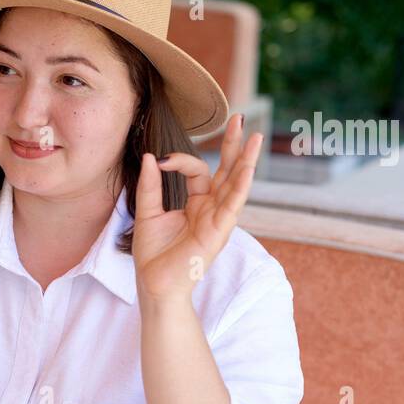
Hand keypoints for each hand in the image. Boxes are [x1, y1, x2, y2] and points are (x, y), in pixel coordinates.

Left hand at [132, 113, 262, 302]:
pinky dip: (240, 188)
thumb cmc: (153, 254)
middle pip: (228, 171)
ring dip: (246, 161)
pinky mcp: (218, 233)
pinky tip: (247, 170)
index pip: (198, 171)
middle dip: (235, 146)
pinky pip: (232, 207)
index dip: (180, 160)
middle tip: (242, 119)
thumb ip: (150, 186)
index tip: (159, 160)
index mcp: (197, 204)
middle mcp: (212, 209)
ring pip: (236, 185)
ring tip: (256, 138)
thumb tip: (150, 157)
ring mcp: (218, 220)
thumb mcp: (147, 213)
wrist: (154, 284)